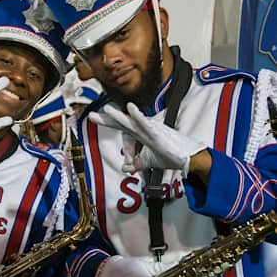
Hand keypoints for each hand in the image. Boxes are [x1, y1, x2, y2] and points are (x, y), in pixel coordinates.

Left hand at [90, 102, 205, 175]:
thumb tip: (124, 168)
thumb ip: (135, 163)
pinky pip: (146, 124)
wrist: (185, 158)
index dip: (106, 122)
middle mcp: (142, 129)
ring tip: (106, 109)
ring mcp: (150, 130)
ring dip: (118, 116)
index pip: (119, 126)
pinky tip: (130, 109)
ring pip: (131, 122)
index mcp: (139, 134)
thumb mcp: (147, 161)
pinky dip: (138, 116)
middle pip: (121, 122)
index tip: (93, 117)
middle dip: (106, 119)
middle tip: (91, 115)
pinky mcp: (158, 133)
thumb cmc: (169, 155)